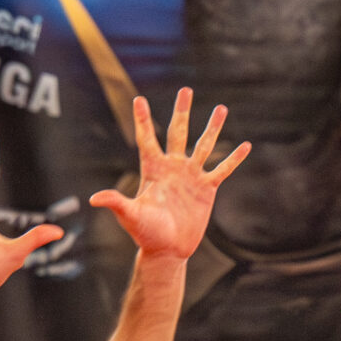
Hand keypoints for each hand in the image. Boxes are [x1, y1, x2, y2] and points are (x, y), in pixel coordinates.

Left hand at [90, 88, 250, 261]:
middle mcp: (173, 167)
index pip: (147, 139)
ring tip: (221, 108)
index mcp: (153, 169)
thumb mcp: (131, 216)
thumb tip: (94, 199)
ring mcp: (191, 176)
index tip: (138, 100)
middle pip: (178, 132)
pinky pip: (222, 169)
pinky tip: (245, 146)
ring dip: (213, 127)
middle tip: (186, 90)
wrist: (168, 250)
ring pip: (204, 145)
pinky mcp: (207, 189)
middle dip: (182, 111)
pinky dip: (234, 158)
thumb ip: (116, 203)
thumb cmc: (146, 234)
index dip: (143, 120)